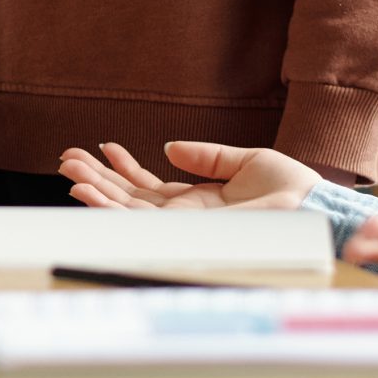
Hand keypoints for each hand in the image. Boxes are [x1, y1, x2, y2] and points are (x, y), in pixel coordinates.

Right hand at [58, 140, 319, 211]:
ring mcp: (181, 227)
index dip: (123, 168)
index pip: (148, 187)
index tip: (102, 147)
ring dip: (94, 191)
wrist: (310, 206)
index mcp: (197, 201)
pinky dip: (107, 208)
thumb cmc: (289, 188)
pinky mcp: (183, 231)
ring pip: (125, 210)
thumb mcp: (244, 160)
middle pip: (128, 199)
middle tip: (66, 159)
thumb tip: (170, 147)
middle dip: (97, 179)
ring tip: (68, 171)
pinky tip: (86, 192)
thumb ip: (206, 155)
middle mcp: (184, 218)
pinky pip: (136, 222)